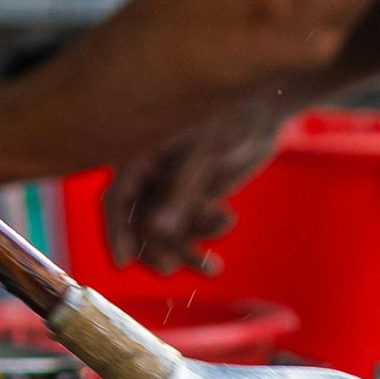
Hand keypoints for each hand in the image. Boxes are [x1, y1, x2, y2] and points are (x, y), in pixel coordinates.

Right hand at [101, 98, 288, 274]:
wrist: (264, 110)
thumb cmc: (229, 117)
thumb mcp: (205, 153)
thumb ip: (181, 191)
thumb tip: (157, 229)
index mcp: (140, 154)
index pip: (116, 198)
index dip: (116, 231)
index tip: (122, 261)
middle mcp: (151, 175)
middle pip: (137, 222)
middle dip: (153, 248)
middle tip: (168, 268)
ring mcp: (172, 187)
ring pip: (165, 230)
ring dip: (185, 250)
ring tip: (211, 267)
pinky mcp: (194, 196)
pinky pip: (191, 227)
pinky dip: (206, 233)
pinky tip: (228, 228)